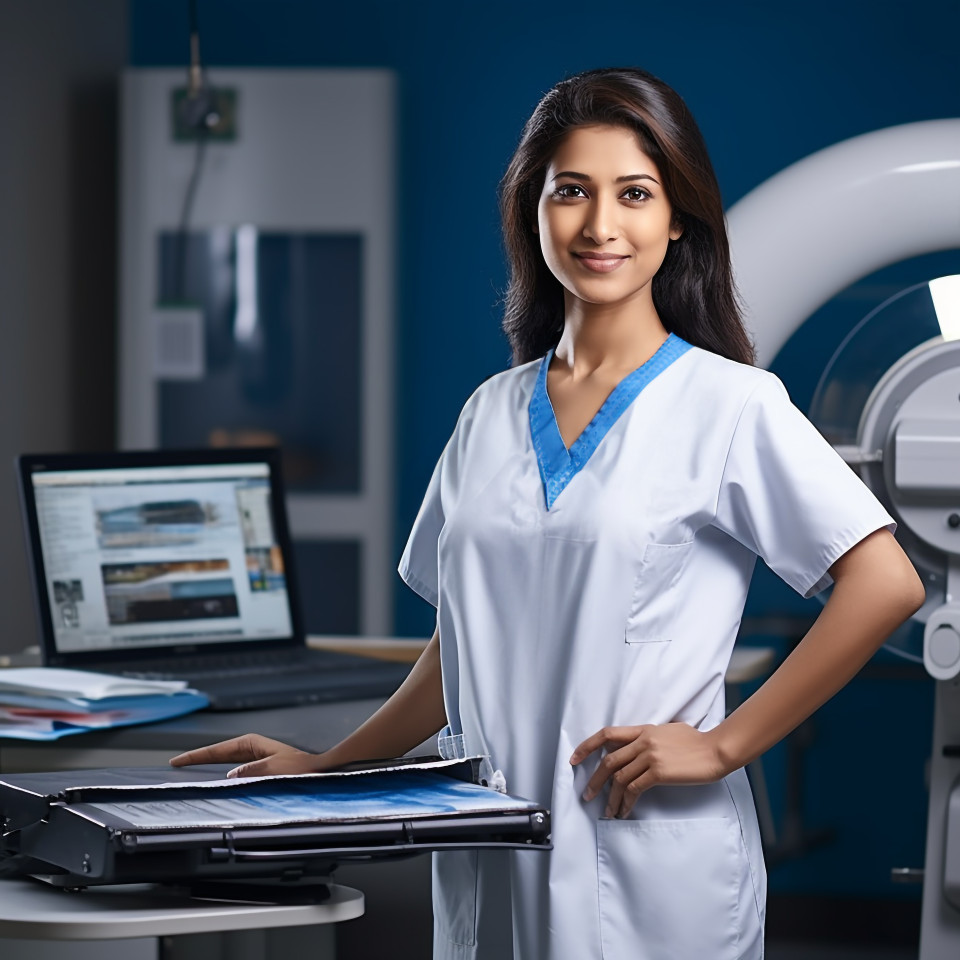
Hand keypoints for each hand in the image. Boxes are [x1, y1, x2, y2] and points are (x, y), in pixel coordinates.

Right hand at [170, 733, 323, 777]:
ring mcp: (254, 754)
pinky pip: (233, 766)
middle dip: (198, 757)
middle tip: (177, 763)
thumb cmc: (298, 768)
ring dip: (208, 762)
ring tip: (189, 768)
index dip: (197, 755)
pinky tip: (215, 775)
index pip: (218, 749)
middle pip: (218, 752)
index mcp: (252, 743)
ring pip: (224, 759)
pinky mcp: (258, 764)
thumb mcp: (272, 769)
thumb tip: (230, 775)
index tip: (178, 760)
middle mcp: (251, 747)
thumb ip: (250, 771)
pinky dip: (220, 769)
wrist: (316, 770)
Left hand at [570, 723, 727, 817]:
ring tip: (608, 811)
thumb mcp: (669, 732)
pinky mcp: (658, 772)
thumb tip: (638, 748)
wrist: (716, 750)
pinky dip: (626, 803)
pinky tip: (625, 811)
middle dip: (595, 780)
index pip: (607, 734)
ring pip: (619, 779)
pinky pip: (634, 789)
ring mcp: (650, 756)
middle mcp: (642, 741)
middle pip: (608, 761)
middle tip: (587, 794)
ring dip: (611, 798)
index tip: (575, 759)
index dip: (587, 746)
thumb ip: (651, 738)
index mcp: (643, 730)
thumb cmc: (697, 742)